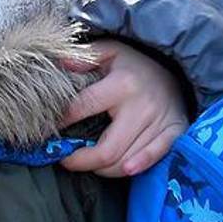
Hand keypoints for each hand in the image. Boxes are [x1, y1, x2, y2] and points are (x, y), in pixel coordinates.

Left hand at [58, 39, 188, 176]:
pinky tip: (122, 170)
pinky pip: (155, 157)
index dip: (62, 121)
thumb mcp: (109, 51)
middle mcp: (143, 106)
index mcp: (123, 84)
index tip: (48, 128)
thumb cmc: (133, 63)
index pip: (83, 108)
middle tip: (65, 159)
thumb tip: (61, 63)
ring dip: (102, 168)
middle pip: (107, 149)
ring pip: (126, 160)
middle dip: (80, 160)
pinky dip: (136, 167)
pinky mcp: (174, 132)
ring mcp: (160, 122)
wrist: (174, 69)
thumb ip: (85, 56)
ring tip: (87, 162)